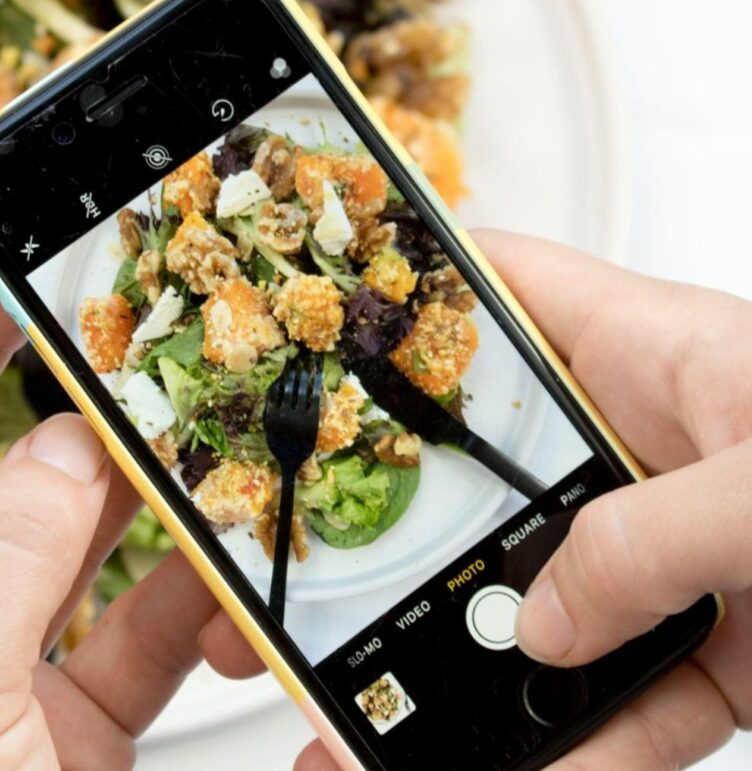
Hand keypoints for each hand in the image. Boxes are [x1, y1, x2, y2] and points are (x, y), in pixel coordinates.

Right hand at [209, 231, 748, 768]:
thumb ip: (648, 540)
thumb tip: (540, 627)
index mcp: (652, 357)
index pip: (501, 293)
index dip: (404, 295)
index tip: (316, 333)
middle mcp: (644, 451)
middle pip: (479, 478)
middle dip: (391, 530)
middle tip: (312, 577)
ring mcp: (667, 551)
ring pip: (534, 611)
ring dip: (468, 672)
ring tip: (391, 722)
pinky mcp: (707, 640)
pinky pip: (618, 704)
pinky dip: (576, 751)